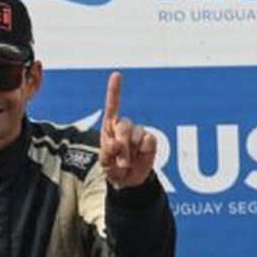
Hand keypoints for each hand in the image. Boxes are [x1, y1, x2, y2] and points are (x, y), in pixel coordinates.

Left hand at [99, 71, 156, 189]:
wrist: (128, 181)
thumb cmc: (113, 168)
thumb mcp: (105, 163)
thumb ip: (108, 152)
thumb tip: (116, 143)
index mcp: (110, 127)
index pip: (113, 106)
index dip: (115, 90)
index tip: (117, 75)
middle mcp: (124, 127)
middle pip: (124, 125)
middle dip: (121, 143)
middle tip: (120, 161)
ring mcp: (139, 133)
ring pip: (137, 135)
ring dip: (131, 152)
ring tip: (127, 163)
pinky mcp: (151, 140)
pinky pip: (149, 142)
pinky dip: (144, 152)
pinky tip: (139, 158)